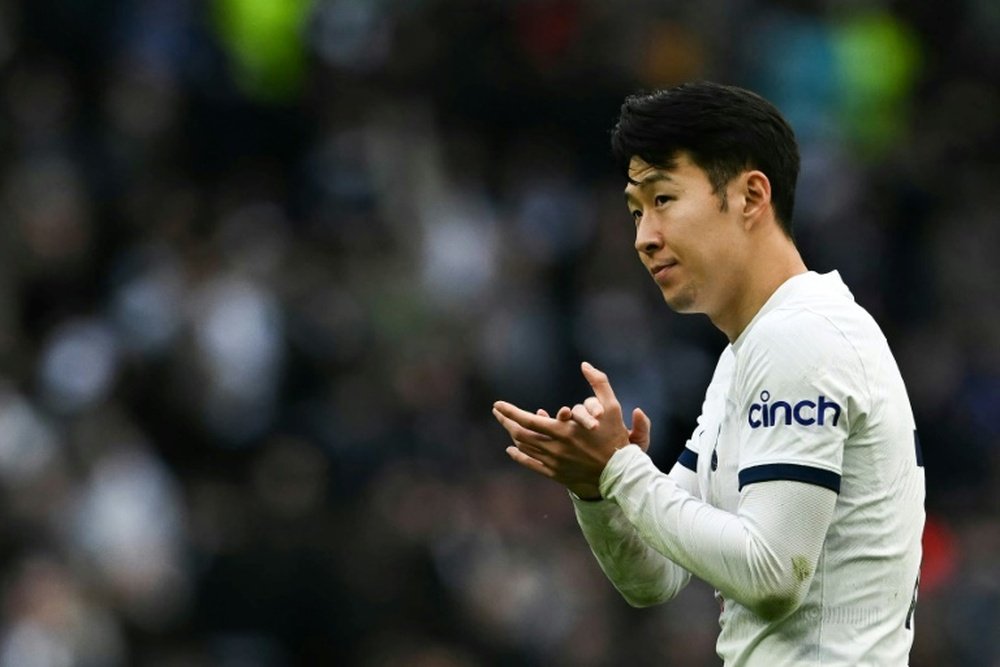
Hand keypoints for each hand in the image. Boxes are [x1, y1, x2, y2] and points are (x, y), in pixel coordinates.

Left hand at [492, 362, 636, 497]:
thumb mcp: (612, 407)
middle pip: (521, 435)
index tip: (498, 405)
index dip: (510, 412)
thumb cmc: (616, 438)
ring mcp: (554, 463)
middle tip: (497, 412)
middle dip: (506, 421)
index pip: (527, 421)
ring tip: (508, 425)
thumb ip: (599, 383)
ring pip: (525, 448)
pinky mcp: (556, 474)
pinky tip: (511, 450)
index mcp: (563, 432)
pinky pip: (531, 465)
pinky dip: (519, 456)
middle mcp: (555, 449)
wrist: (620, 474)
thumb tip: (585, 365)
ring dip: (513, 435)